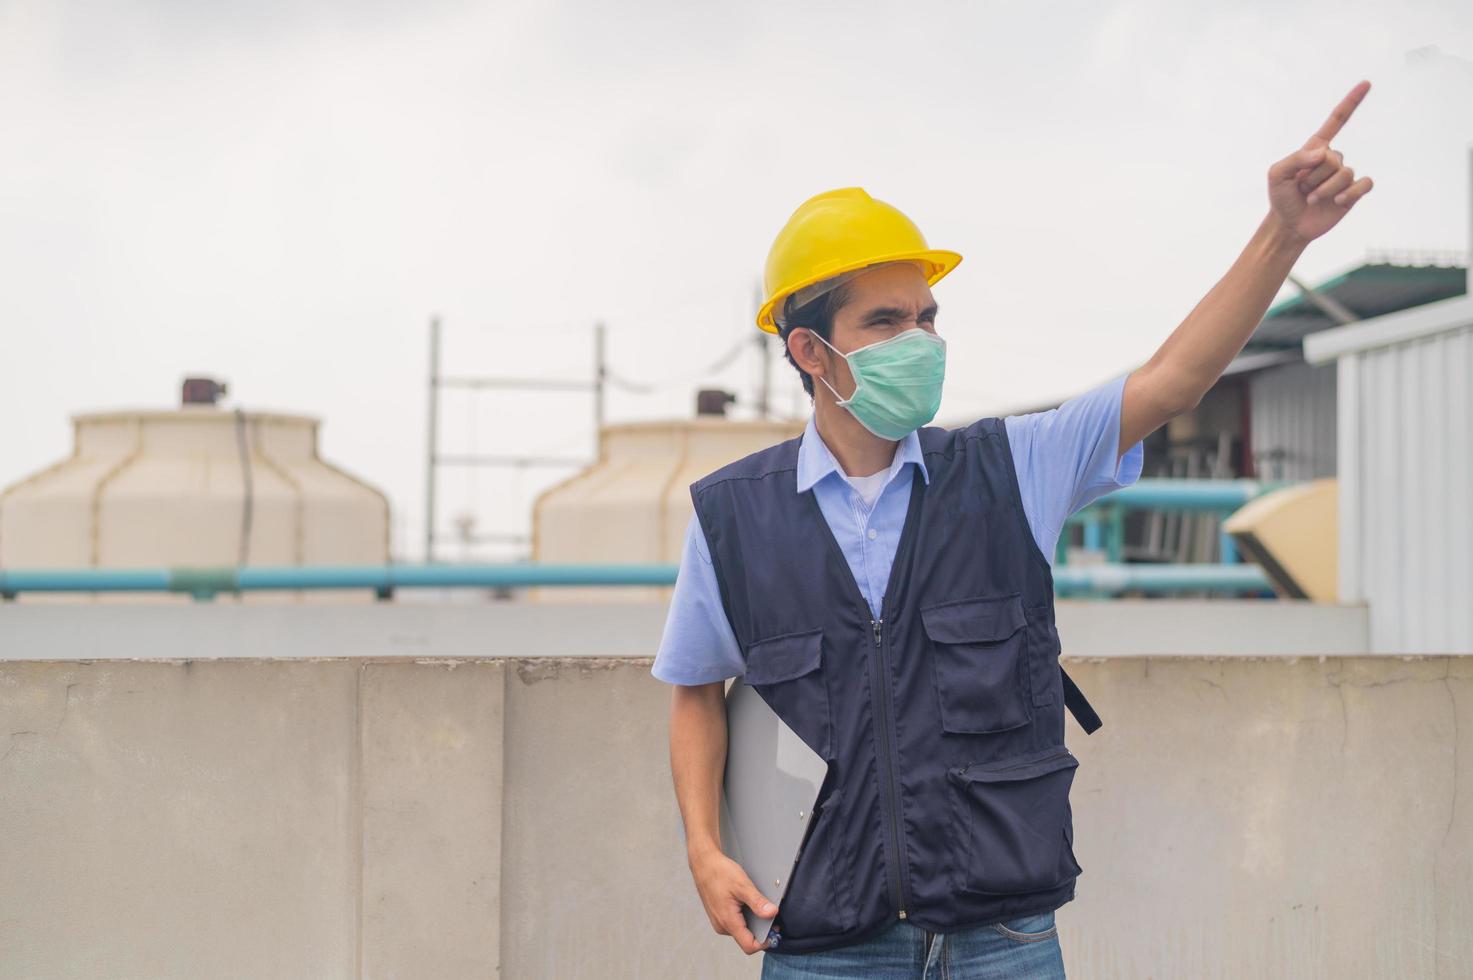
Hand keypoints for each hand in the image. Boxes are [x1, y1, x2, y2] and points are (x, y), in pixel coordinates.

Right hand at [689, 847, 779, 953]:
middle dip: (761, 930)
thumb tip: (772, 913)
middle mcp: (722, 925)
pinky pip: (735, 923)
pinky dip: (745, 917)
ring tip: (757, 905)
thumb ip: (758, 902)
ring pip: (741, 931)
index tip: (774, 932)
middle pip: (746, 939)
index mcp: (728, 921)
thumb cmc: (720, 873)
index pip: (749, 945)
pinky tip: (746, 903)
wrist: (704, 864)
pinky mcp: (718, 916)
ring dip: (753, 923)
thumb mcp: (743, 886)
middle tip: (771, 915)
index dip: (764, 942)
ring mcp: (719, 921)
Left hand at [1267, 80, 1374, 244]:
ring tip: (1311, 198)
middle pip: (1333, 158)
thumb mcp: (1277, 174)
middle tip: (1302, 188)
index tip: (1367, 83)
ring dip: (1324, 189)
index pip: (1337, 120)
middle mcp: (1333, 159)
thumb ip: (1295, 159)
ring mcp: (1344, 176)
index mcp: (1316, 148)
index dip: (1352, 101)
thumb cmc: (1281, 196)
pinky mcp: (1354, 192)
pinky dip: (1351, 193)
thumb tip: (1323, 153)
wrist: (1289, 224)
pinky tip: (1338, 201)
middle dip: (1313, 177)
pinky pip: (1364, 184)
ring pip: (1345, 173)